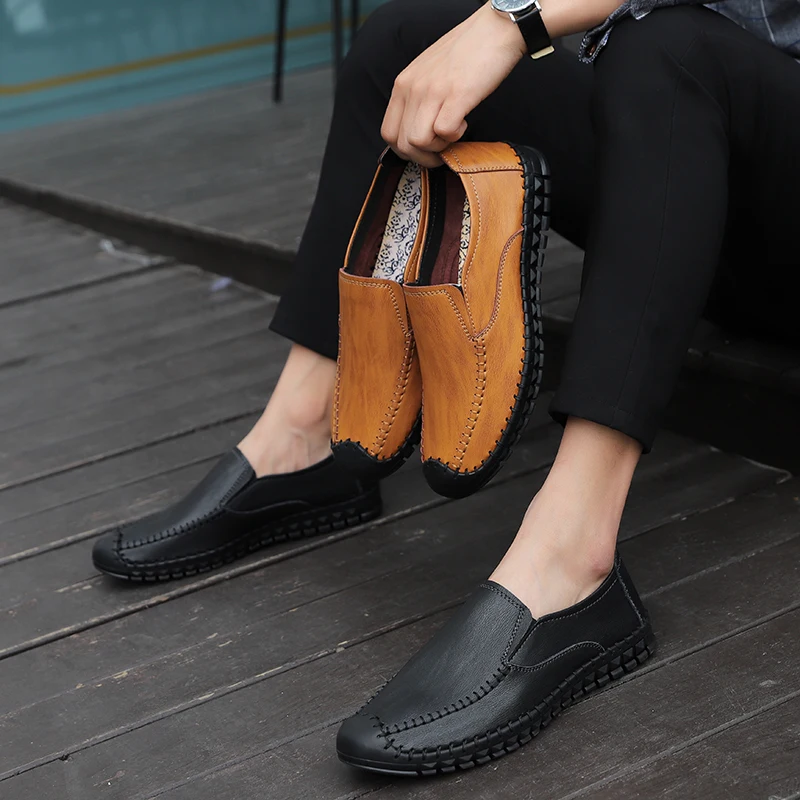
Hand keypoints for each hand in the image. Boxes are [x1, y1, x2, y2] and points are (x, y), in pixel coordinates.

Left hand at [381, 3, 526, 166]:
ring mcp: (433, 91)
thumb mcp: (427, 73)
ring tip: (453, 132)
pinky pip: (444, 132)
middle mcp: (412, 88)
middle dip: (423, 156)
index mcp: (403, 85)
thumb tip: (416, 130)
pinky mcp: (456, 95)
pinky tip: (464, 121)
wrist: (493, 30)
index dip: (406, 150)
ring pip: (418, 142)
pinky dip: (455, 136)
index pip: (388, 133)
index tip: (423, 150)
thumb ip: (417, 98)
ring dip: (438, 148)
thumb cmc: (465, 53)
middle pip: (402, 144)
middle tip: (441, 149)